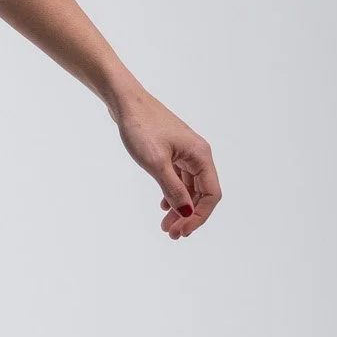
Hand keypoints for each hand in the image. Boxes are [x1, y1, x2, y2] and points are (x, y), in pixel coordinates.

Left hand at [112, 89, 221, 241]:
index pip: (212, 194)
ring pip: (189, 188)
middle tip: (172, 234)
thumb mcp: (156, 163)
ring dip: (180, 208)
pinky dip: (173, 194)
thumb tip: (187, 213)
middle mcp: (197, 154)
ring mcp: (184, 153)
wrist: (125, 102)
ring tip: (165, 226)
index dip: (200, 216)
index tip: (182, 231)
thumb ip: (173, 189)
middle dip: (189, 216)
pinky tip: (164, 206)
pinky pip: (179, 179)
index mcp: (201, 155)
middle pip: (202, 193)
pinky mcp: (172, 152)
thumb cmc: (141, 127)